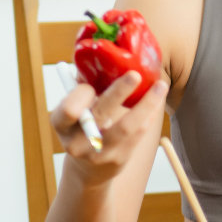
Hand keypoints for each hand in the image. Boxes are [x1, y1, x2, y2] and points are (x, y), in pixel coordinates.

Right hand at [50, 70, 165, 185]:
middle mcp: (77, 142)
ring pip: (125, 127)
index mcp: (61, 124)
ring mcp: (98, 154)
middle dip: (117, 93)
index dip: (81, 95)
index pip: (69, 109)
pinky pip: (138, 135)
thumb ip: (84, 87)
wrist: (88, 168)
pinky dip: (149, 115)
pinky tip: (157, 101)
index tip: (93, 84)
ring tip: (160, 86)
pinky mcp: (118, 160)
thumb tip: (104, 53)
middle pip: (99, 115)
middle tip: (135, 74)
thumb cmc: (83, 124)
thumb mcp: (75, 108)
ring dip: (146, 104)